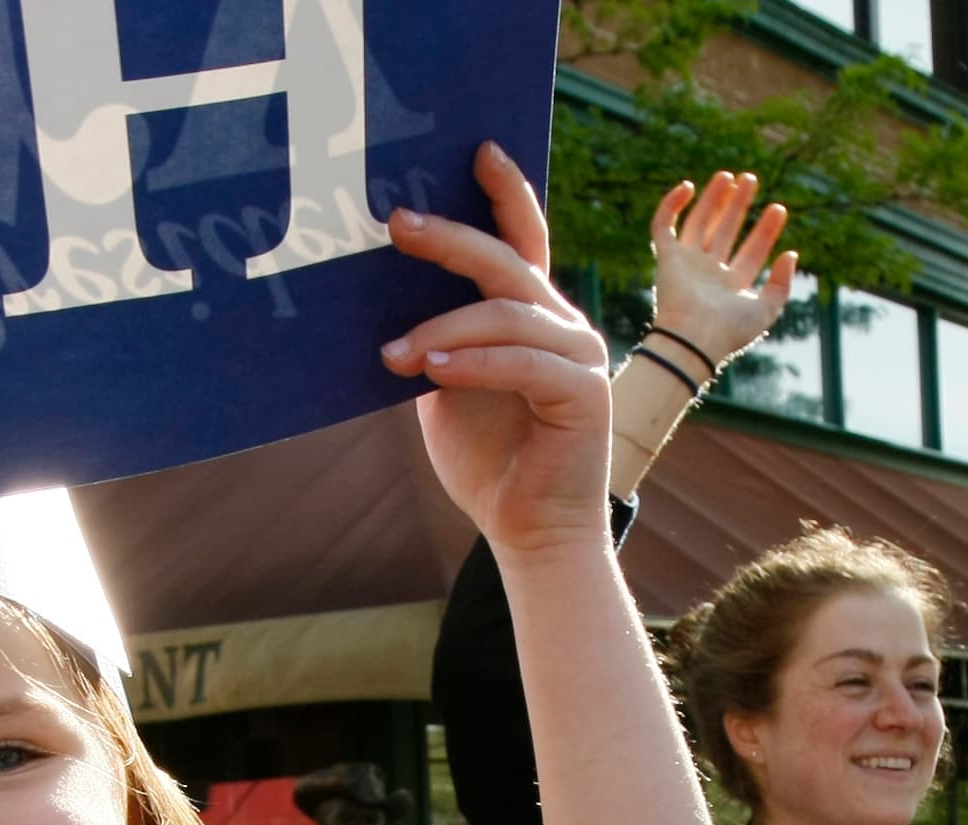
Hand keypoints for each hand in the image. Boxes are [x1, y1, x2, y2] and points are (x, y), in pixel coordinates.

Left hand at [384, 143, 612, 557]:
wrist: (528, 532)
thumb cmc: (487, 461)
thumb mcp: (445, 386)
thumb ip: (433, 338)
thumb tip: (383, 296)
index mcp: (533, 316)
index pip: (523, 240)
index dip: (506, 192)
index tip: (477, 149)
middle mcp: (563, 325)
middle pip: (508, 262)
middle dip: (451, 238)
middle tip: (398, 223)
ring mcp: (580, 355)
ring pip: (507, 314)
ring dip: (442, 328)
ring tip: (393, 353)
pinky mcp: (584, 393)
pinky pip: (522, 362)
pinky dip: (473, 363)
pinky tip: (431, 369)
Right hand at [649, 172, 794, 368]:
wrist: (692, 338)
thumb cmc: (729, 330)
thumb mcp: (766, 310)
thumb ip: (781, 284)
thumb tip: (791, 254)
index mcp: (731, 286)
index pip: (752, 250)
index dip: (766, 230)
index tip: (779, 209)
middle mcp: (709, 273)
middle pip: (725, 230)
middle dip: (738, 205)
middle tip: (750, 179)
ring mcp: (686, 264)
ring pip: (699, 223)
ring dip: (712, 199)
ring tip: (728, 176)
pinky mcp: (666, 258)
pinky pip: (663, 226)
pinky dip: (671, 205)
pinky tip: (687, 187)